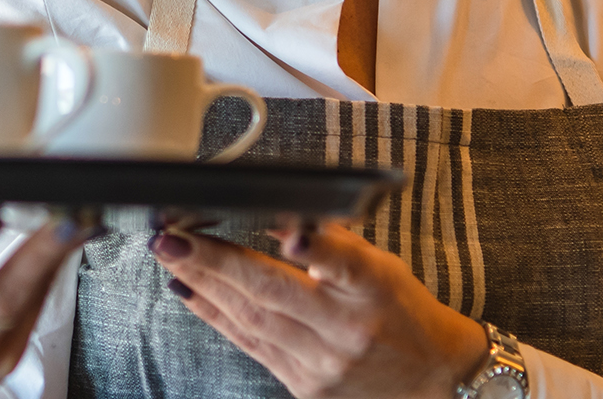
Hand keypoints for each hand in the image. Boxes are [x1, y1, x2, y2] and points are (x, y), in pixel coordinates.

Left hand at [151, 218, 489, 398]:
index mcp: (375, 288)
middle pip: (273, 292)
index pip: (345, 262)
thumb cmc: (405, 315)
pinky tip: (191, 294)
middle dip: (215, 263)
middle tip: (174, 238)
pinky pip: (251, 345)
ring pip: (252, 319)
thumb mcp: (384, 267)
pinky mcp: (305, 385)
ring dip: (204, 286)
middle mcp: (348, 329)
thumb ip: (334, 244)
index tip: (288, 229)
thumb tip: (279, 219)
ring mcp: (324, 362)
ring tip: (171, 258)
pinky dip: (216, 317)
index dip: (315, 245)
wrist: (431, 380)